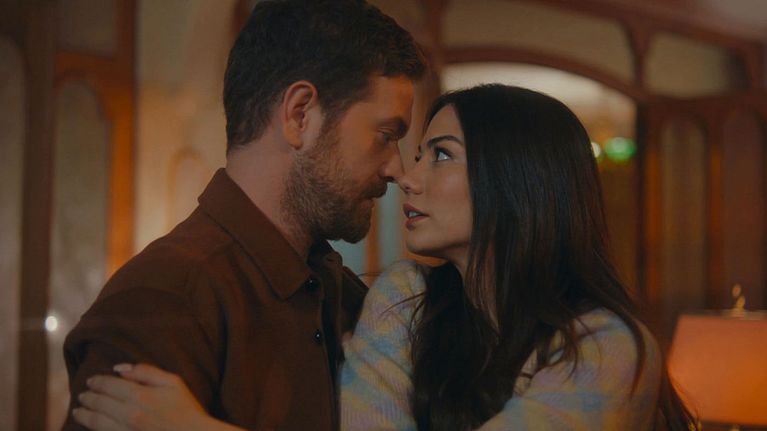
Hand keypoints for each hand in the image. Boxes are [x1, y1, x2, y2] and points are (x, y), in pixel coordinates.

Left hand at [72, 363, 231, 430]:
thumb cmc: (186, 408)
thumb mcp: (173, 382)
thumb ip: (146, 372)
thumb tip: (120, 368)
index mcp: (140, 395)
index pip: (109, 385)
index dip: (97, 382)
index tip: (91, 380)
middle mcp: (129, 414)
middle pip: (100, 403)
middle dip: (88, 397)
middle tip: (82, 395)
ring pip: (96, 422)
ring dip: (84, 415)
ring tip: (78, 410)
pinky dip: (94, 429)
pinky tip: (90, 425)